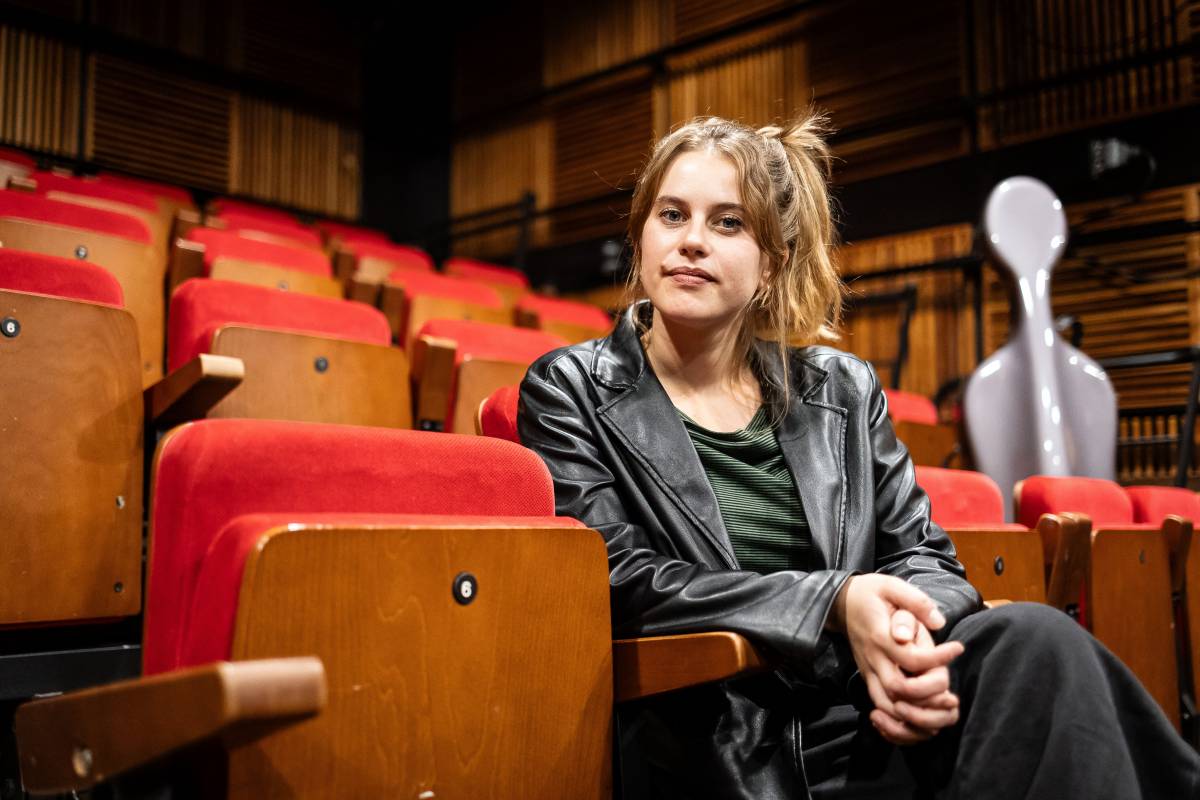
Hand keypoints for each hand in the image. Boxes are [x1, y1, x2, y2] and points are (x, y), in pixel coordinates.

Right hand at [829, 575, 963, 744]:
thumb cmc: (871, 593)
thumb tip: (938, 623)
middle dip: (930, 696)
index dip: (938, 658)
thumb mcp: (892, 586)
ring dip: (917, 716)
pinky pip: (882, 708)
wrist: (841, 603)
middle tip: (952, 692)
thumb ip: (915, 601)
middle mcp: (873, 659)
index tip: (958, 647)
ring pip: (889, 707)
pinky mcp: (867, 679)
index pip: (912, 658)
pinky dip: (901, 720)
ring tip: (943, 709)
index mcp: (880, 637)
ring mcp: (868, 672)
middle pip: (900, 690)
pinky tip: (922, 716)